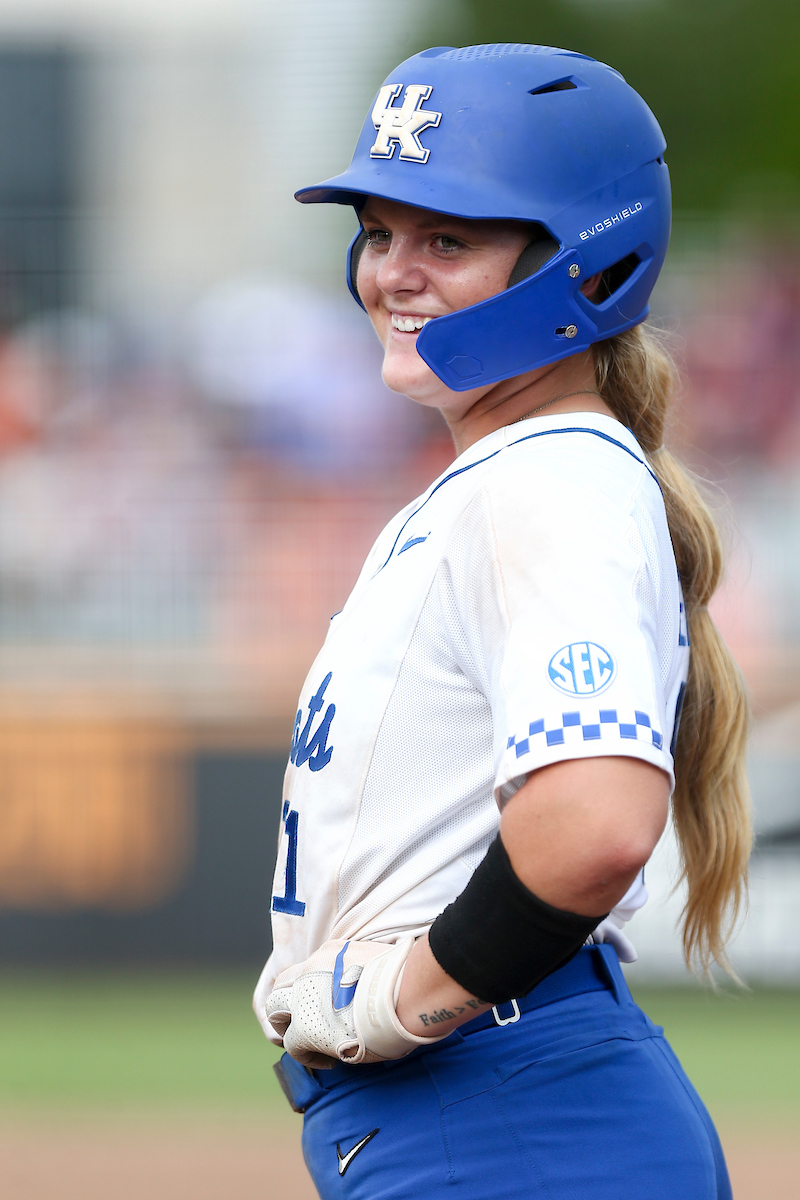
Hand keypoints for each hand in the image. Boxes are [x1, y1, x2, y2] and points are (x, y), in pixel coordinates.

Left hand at [262, 937, 448, 1068]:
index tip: (326, 1002)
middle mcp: (312, 970)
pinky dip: (305, 1054)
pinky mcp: (306, 1027)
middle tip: (304, 1021)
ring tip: (307, 1042)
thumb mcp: (382, 959)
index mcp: (332, 952)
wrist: (405, 994)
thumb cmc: (405, 979)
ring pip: (275, 1010)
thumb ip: (369, 966)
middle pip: (282, 983)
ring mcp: (305, 997)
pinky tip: (327, 1061)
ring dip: (287, 1026)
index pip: (308, 966)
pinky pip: (291, 1043)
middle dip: (287, 1003)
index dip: (311, 985)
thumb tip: (381, 976)